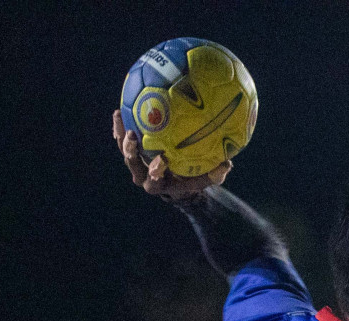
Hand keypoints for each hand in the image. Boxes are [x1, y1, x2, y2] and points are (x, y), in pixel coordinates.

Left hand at [112, 110, 230, 199]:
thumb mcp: (204, 180)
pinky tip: (121, 108)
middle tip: (132, 135)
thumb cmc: (191, 179)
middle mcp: (144, 175)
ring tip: (120, 114)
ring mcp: (137, 163)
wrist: (175, 184)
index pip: (155, 179)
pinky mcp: (134, 152)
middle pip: (133, 164)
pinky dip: (122, 125)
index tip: (162, 160)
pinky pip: (125, 138)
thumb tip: (228, 164)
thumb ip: (215, 174)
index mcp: (158, 183)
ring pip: (124, 149)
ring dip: (121, 134)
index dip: (156, 171)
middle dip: (131, 151)